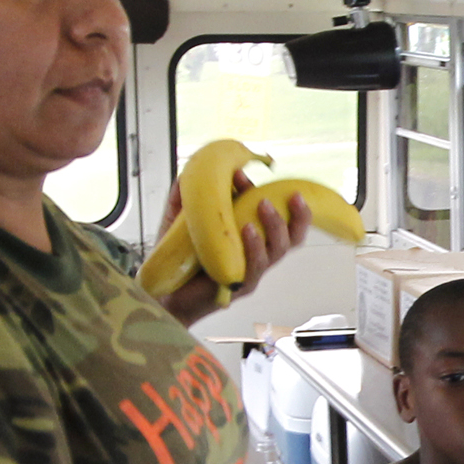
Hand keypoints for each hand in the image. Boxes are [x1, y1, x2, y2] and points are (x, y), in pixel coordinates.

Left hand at [154, 170, 313, 326]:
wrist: (164, 292)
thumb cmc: (178, 258)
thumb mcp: (180, 221)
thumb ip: (185, 198)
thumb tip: (187, 172)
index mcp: (249, 236)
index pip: (274, 215)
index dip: (271, 194)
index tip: (242, 172)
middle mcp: (255, 254)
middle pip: (291, 237)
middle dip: (299, 215)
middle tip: (294, 195)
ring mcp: (249, 271)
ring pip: (277, 250)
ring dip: (276, 225)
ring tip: (263, 205)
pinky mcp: (237, 286)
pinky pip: (254, 267)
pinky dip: (254, 247)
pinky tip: (249, 229)